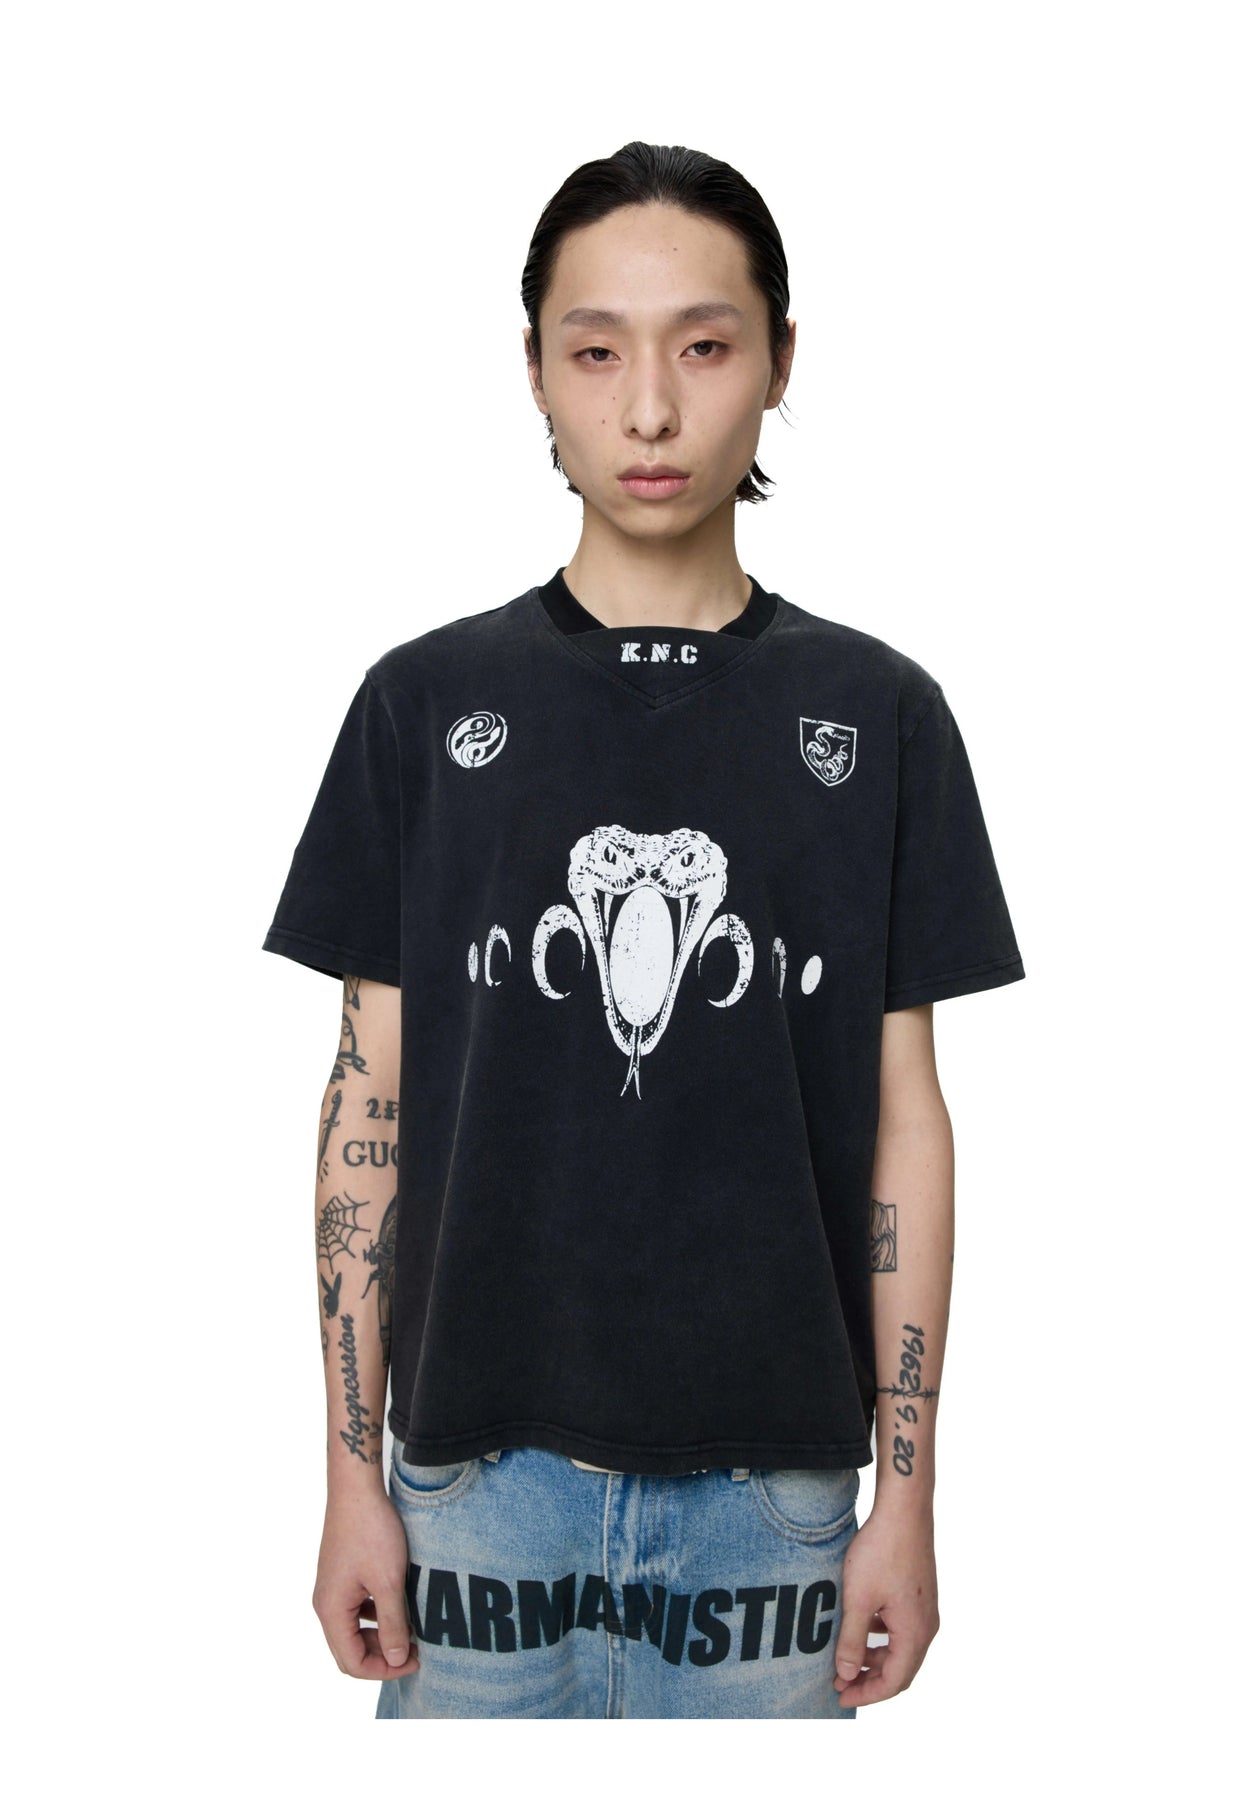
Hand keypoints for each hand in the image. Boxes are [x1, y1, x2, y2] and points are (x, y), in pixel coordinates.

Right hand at [313, 1486, 419, 1679]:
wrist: (356, 1488)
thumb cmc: (371, 1531)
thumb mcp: (389, 1581)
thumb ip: (393, 1624)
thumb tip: (396, 1660)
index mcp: (331, 1610)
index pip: (352, 1662)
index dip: (384, 1669)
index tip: (414, 1660)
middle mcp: (325, 1604)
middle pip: (349, 1650)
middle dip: (381, 1657)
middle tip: (415, 1650)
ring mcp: (331, 1589)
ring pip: (352, 1631)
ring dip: (379, 1637)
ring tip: (410, 1631)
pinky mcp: (340, 1575)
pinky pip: (354, 1610)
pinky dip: (374, 1617)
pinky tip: (397, 1607)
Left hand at [831, 1505, 938, 1706]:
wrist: (904, 1511)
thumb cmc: (882, 1552)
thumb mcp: (859, 1599)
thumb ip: (852, 1640)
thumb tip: (846, 1674)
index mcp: (915, 1633)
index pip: (893, 1682)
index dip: (866, 1695)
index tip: (840, 1696)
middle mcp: (927, 1627)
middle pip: (901, 1670)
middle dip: (870, 1681)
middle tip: (840, 1683)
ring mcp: (926, 1611)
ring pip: (902, 1649)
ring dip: (876, 1659)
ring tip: (847, 1659)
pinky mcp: (920, 1596)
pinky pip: (902, 1630)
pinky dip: (882, 1638)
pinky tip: (861, 1627)